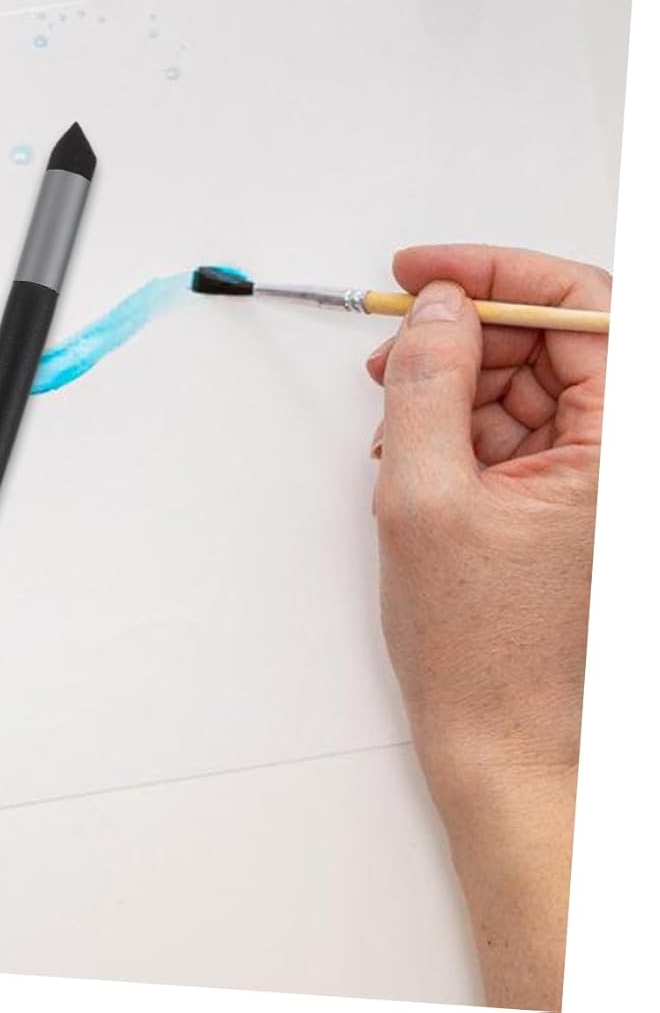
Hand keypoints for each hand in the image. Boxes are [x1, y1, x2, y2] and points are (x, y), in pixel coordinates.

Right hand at [366, 244, 607, 1010]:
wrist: (502, 744)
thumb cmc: (482, 648)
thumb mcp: (427, 495)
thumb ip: (429, 386)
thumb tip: (437, 308)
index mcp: (620, 453)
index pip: (585, 309)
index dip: (499, 272)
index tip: (426, 270)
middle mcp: (620, 460)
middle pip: (554, 340)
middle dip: (466, 332)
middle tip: (394, 348)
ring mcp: (597, 480)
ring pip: (529, 380)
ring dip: (454, 382)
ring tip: (394, 419)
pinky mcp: (568, 500)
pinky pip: (516, 426)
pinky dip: (459, 423)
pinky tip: (413, 450)